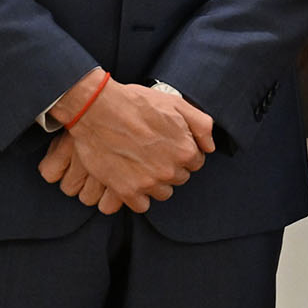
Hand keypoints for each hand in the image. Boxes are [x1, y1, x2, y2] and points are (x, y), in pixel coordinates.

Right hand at [52, 71, 214, 212]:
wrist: (97, 109)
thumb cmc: (136, 103)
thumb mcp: (176, 103)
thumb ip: (201, 125)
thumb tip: (210, 147)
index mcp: (185, 150)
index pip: (195, 162)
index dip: (182, 152)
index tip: (168, 145)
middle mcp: (170, 170)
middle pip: (179, 178)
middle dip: (169, 166)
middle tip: (151, 151)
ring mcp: (148, 182)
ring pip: (162, 193)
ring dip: (155, 182)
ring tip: (140, 163)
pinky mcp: (127, 191)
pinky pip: (141, 205)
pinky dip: (137, 195)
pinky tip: (130, 177)